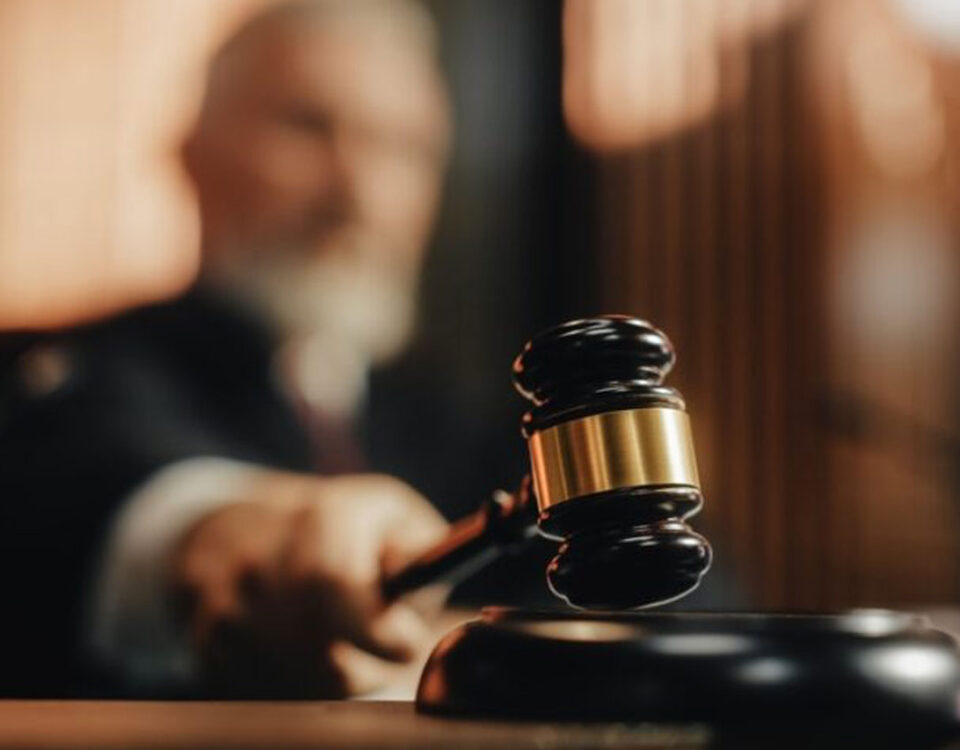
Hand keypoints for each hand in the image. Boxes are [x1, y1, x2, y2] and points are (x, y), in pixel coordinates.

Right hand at [171, 472, 448, 697]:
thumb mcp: (393, 519)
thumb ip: (421, 549)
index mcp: (320, 517)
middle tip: (382, 653)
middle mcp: (261, 552)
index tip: (405, 643)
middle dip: (363, 667)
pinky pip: (265, 685)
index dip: (377, 631)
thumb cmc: (342, 531)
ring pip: (294, 676)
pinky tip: (306, 651)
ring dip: (333, 678)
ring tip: (346, 647)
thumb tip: (424, 572)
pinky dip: (297, 681)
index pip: (333, 581)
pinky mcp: (207, 636)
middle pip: (316, 646)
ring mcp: (226, 596)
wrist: (244, 527)